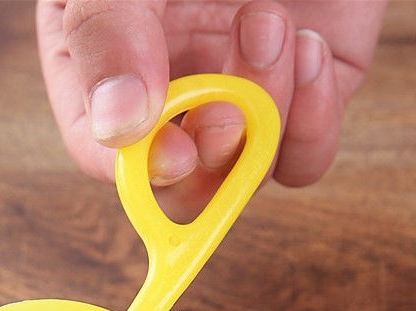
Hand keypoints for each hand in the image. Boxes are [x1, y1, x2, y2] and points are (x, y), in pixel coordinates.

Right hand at [37, 0, 386, 219]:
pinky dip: (313, 124)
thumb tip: (118, 129)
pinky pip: (306, 155)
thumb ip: (102, 32)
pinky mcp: (306, 88)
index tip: (175, 150)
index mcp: (108, 63)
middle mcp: (173, 90)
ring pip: (248, 171)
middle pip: (183, 185)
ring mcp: (241, 92)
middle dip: (209, 157)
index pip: (109, 156)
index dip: (142, 172)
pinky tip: (308, 46)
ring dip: (263, 115)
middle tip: (225, 104)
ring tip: (269, 20)